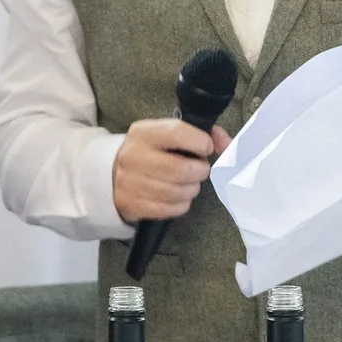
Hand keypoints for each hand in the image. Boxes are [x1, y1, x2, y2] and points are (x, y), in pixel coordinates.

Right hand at [110, 118, 229, 222]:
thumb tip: (228, 145)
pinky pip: (170, 209)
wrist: (113, 174)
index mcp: (143, 133)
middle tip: (200, 170)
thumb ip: (202, 134)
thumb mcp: (168, 134)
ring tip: (190, 183)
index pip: (177, 133)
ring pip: (177, 192)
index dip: (200, 142)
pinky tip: (179, 196)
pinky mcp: (131, 204)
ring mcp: (129, 182)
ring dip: (192, 189)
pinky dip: (182, 204)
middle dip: (200, 171)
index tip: (205, 148)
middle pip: (180, 169)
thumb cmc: (151, 152)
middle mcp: (132, 156)